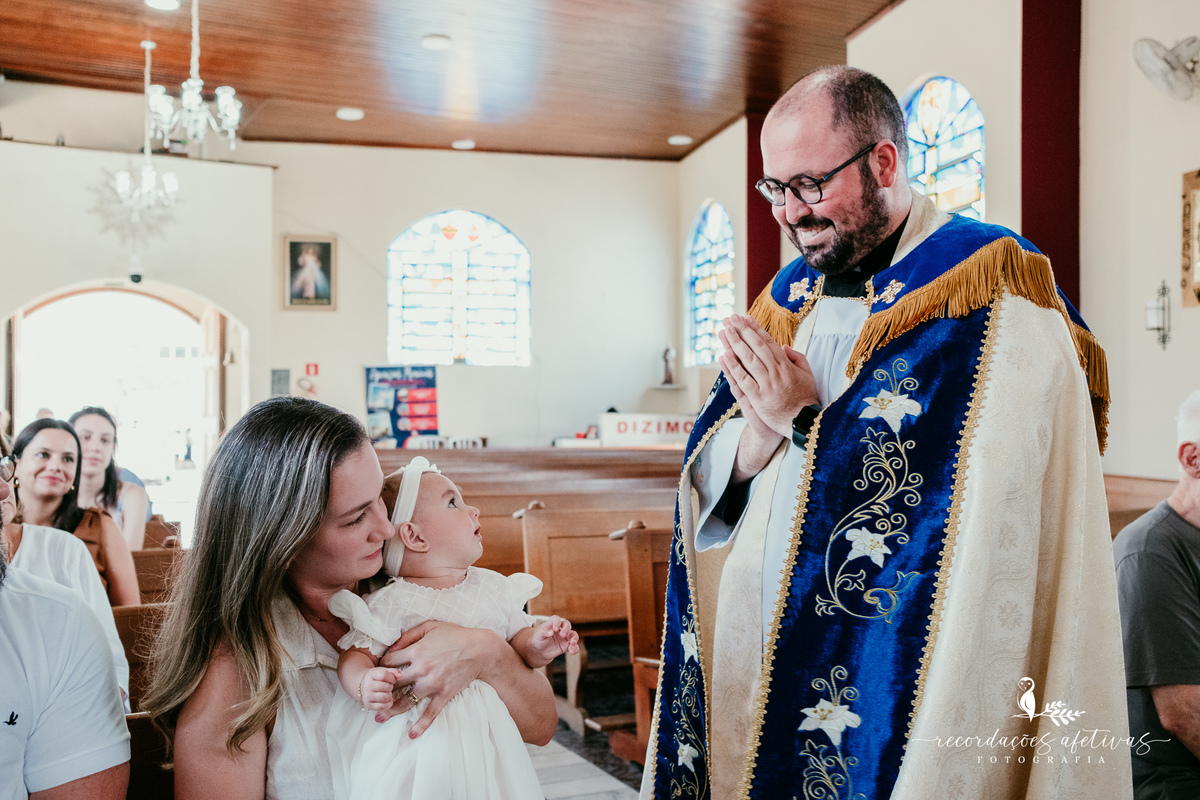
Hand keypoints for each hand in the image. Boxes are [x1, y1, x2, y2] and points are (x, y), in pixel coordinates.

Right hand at [359, 667, 401, 711]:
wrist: (363, 686)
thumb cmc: (376, 678)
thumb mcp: (384, 671)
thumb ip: (394, 672)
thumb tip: (401, 677)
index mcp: (371, 675)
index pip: (384, 675)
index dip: (391, 678)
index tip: (392, 680)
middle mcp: (368, 686)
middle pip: (386, 687)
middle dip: (390, 687)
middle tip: (389, 687)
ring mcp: (367, 696)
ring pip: (384, 697)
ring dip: (389, 695)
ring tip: (387, 693)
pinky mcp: (369, 705)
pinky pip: (382, 707)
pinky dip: (388, 704)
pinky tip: (388, 700)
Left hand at [377, 620, 502, 737]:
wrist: (479, 649)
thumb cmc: (455, 635)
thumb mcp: (430, 627)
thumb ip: (408, 635)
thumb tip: (392, 647)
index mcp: (416, 652)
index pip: (389, 663)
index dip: (381, 667)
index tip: (379, 672)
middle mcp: (421, 669)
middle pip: (393, 684)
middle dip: (380, 690)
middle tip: (372, 697)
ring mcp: (432, 684)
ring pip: (406, 701)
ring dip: (391, 710)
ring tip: (379, 717)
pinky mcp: (443, 694)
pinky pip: (430, 712)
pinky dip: (421, 725)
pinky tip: (411, 735)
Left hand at [531, 616, 579, 660]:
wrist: (540, 651)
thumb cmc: (539, 640)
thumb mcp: (538, 635)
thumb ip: (543, 632)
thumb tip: (551, 632)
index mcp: (552, 624)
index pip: (556, 619)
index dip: (557, 622)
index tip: (554, 629)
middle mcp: (560, 629)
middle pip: (567, 625)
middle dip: (566, 629)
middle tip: (562, 635)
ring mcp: (565, 637)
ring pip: (573, 634)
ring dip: (574, 638)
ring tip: (572, 643)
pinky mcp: (567, 646)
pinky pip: (573, 646)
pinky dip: (575, 648)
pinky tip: (572, 651)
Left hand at [717, 314, 817, 438]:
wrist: (804, 423)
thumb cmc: (805, 399)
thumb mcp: (808, 375)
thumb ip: (797, 358)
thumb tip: (784, 346)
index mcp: (786, 365)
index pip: (768, 342)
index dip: (755, 329)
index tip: (745, 318)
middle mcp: (775, 372)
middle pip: (756, 346)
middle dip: (742, 330)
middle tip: (731, 318)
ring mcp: (766, 385)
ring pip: (748, 360)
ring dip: (735, 343)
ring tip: (725, 330)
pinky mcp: (758, 399)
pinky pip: (743, 380)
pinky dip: (733, 368)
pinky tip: (724, 356)